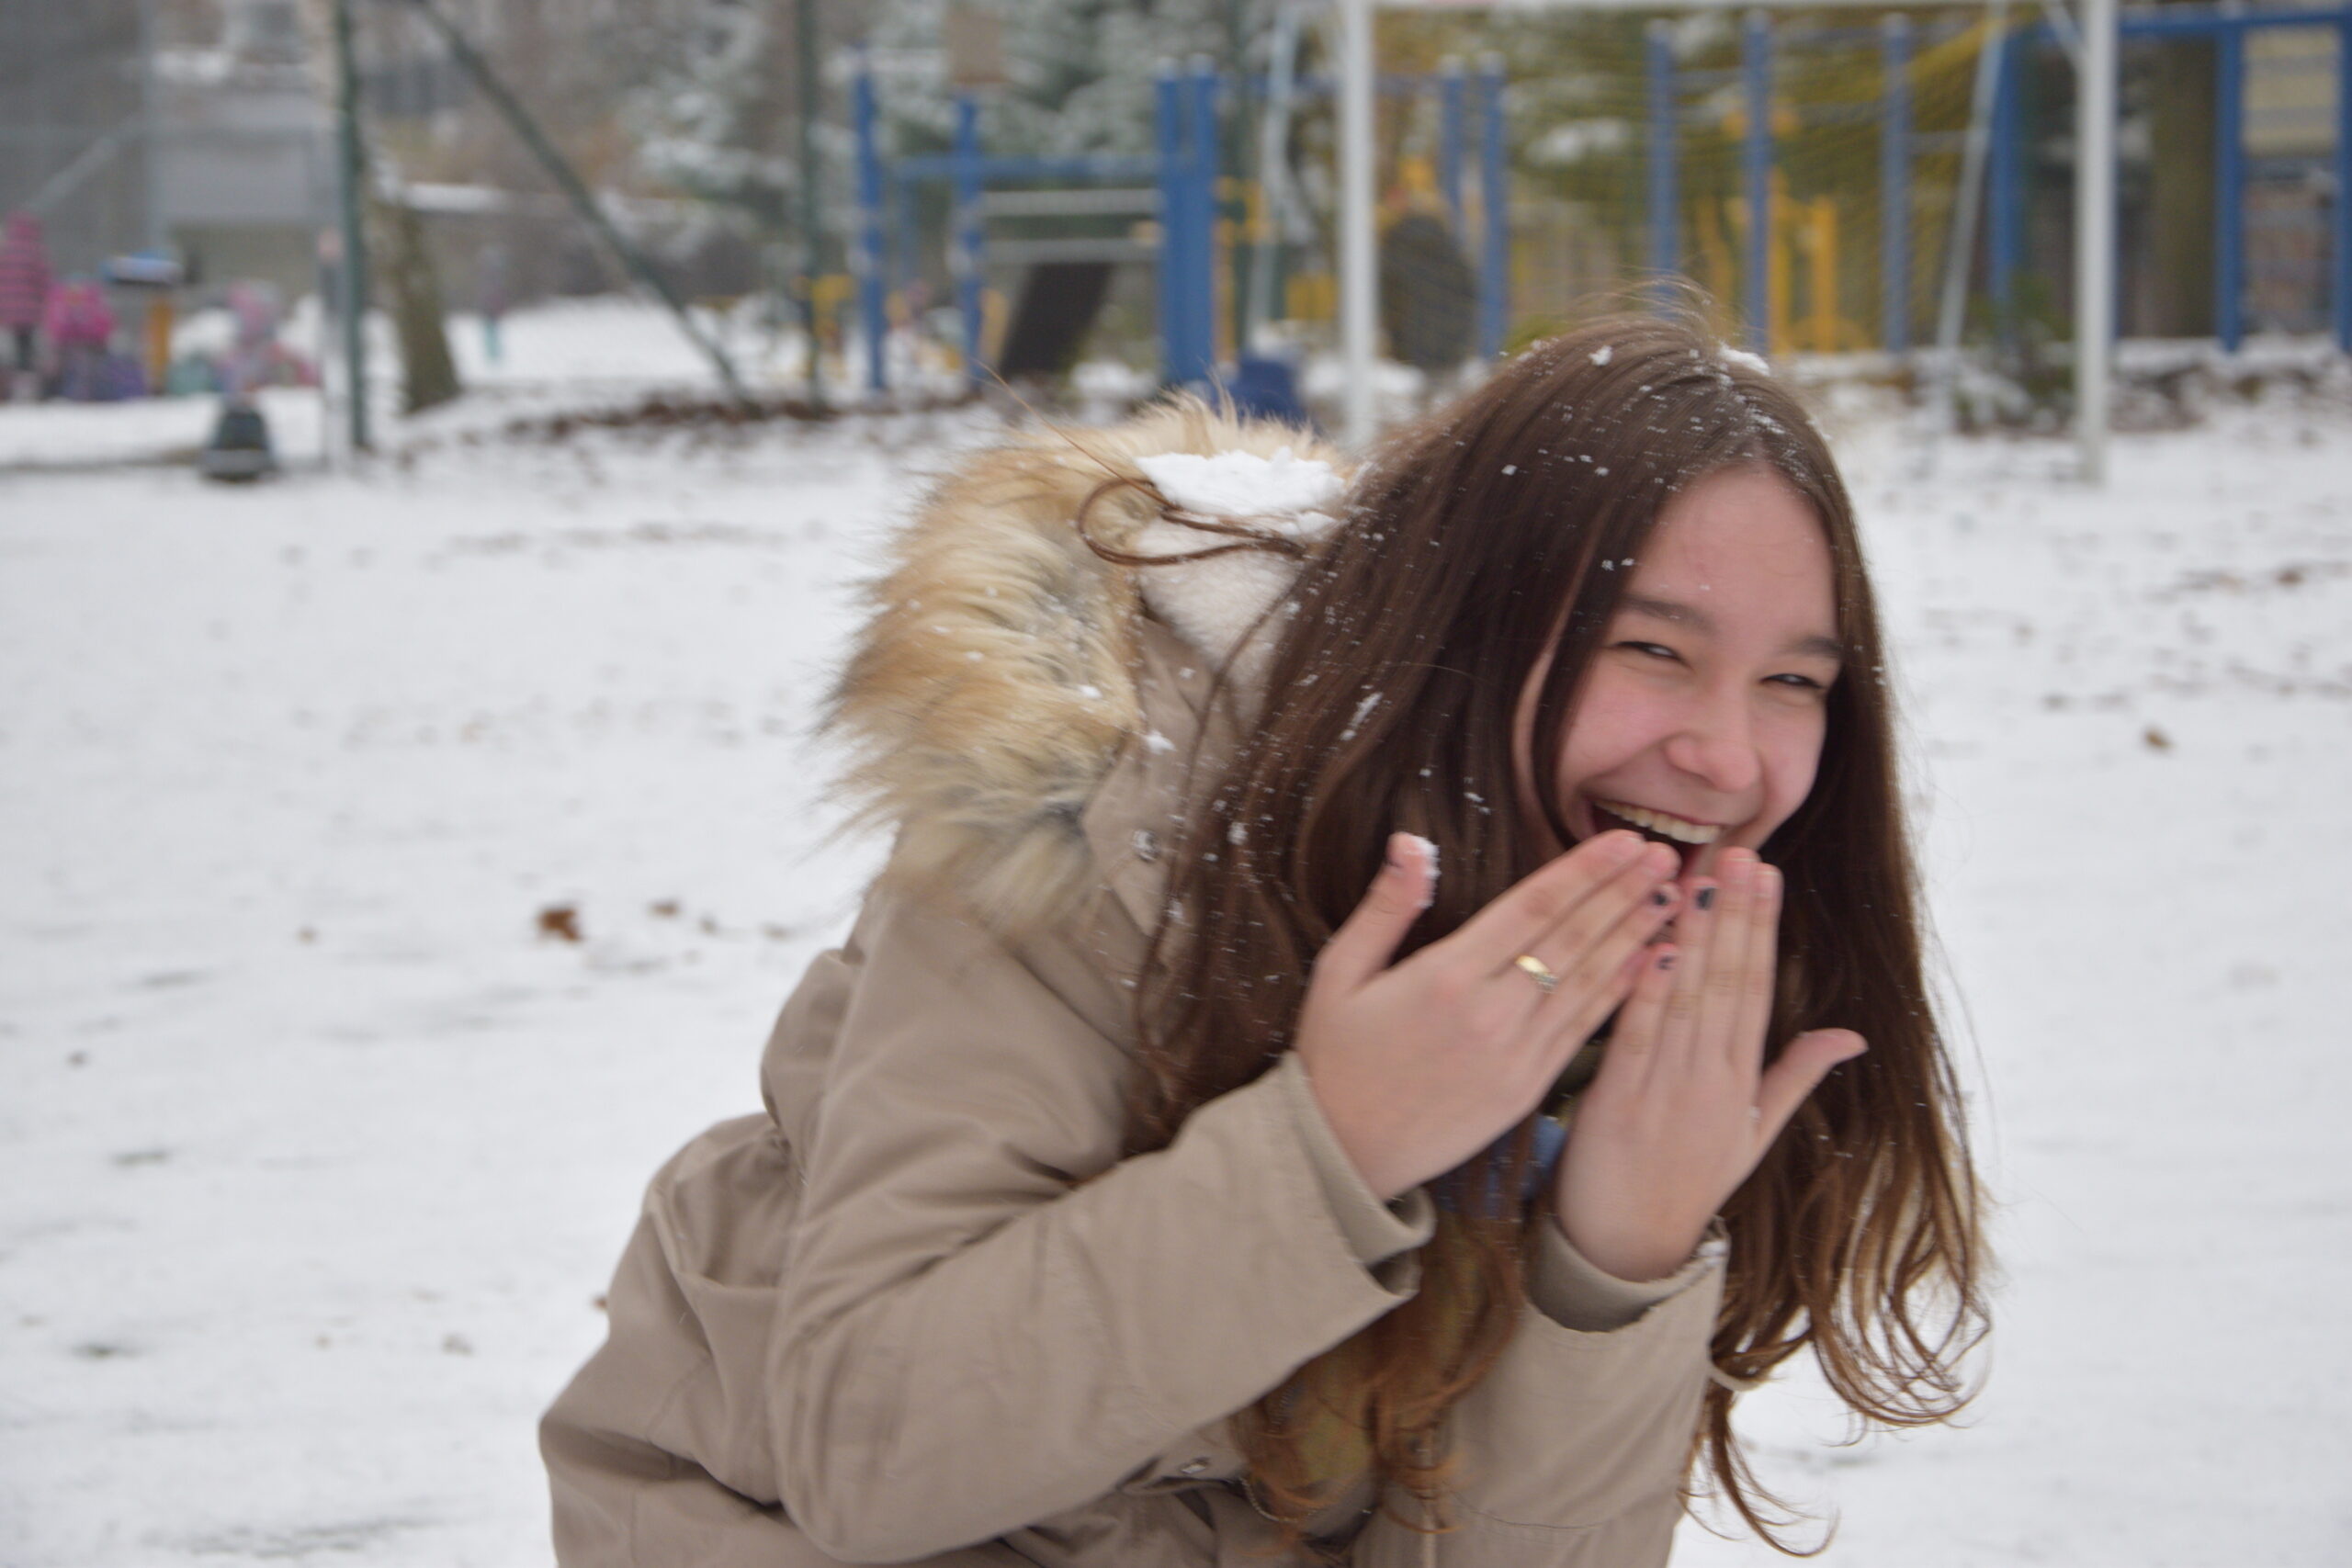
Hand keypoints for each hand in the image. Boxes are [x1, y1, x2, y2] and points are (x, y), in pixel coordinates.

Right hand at [1296, 830, 1681, 1201]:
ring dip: (1634, 936)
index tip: (1622, 840)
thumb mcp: (1339, 973)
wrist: (1343, 1153)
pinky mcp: (1527, 1088)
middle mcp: (1490, 1013)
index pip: (1531, 908)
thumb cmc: (1334, 1057)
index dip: (1583, 870)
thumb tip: (1411, 842)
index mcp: (1445, 975)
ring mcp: (1515, 1054)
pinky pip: (1583, 1030)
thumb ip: (1385, 907)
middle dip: (1622, 893)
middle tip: (1665, 855)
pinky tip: (1648, 963)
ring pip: (1588, 982)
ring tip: (1671, 898)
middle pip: (1571, 938)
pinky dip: (1619, 993)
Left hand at [1550, 849, 1867, 1281]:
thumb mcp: (1756, 1133)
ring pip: (1685, 1000)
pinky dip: (1646, 990)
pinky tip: (1654, 944)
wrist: (1629, 1245)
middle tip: (1738, 851)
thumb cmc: (1691, 1181)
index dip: (1762, 928)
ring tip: (1696, 875)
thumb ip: (1796, 1075)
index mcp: (1743, 1082)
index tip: (1766, 873)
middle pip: (1727, 983)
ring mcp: (1665, 1090)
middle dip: (1734, 914)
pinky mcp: (1617, 1101)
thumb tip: (1852, 1034)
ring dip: (1692, 935)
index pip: (1757, 989)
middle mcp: (1711, 1081)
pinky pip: (1635, 1036)